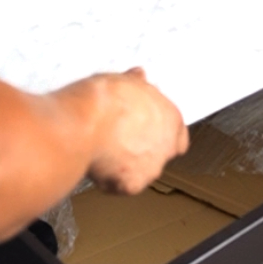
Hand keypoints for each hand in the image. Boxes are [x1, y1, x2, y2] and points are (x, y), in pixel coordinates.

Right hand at [57, 67, 188, 194]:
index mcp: (171, 119)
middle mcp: (166, 146)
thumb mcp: (123, 80)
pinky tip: (96, 164)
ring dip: (126, 165)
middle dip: (140, 149)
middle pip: (158, 153)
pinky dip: (109, 179)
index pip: (177, 134)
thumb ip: (136, 84)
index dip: (159, 132)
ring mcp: (151, 168)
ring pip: (140, 172)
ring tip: (102, 150)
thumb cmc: (103, 100)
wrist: (85, 123)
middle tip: (118, 139)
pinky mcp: (132, 186)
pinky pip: (120, 185)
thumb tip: (137, 77)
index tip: (143, 128)